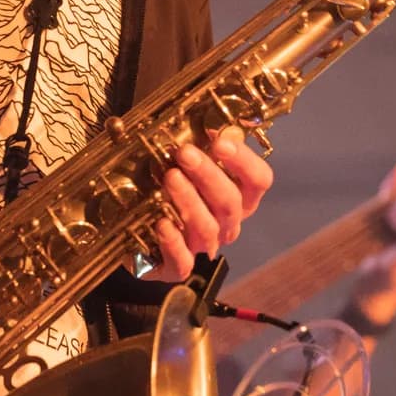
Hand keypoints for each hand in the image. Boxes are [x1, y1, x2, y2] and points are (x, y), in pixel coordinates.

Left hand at [151, 126, 273, 281]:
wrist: (136, 232)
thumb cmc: (170, 189)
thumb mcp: (188, 163)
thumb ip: (207, 147)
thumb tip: (224, 128)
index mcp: (238, 197)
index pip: (259, 181)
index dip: (244, 161)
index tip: (221, 141)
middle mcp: (226, 224)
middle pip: (231, 203)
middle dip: (209, 176)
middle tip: (184, 153)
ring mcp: (202, 247)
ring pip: (208, 229)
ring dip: (189, 201)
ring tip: (169, 178)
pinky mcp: (176, 267)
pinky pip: (183, 262)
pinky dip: (173, 243)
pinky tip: (161, 223)